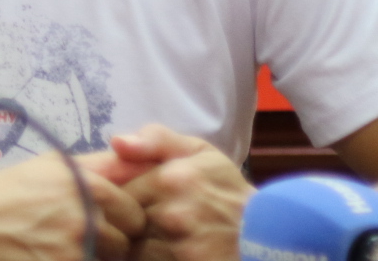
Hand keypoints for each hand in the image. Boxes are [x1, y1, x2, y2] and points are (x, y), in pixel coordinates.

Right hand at [0, 150, 147, 260]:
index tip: (110, 221)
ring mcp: (72, 251)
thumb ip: (101, 164)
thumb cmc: (11, 190)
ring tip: (62, 247)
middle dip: (112, 244)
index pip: (135, 214)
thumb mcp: (53, 164)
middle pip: (125, 244)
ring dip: (92, 259)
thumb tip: (141, 162)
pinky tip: (50, 255)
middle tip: (84, 237)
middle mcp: (84, 219)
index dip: (124, 220)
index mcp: (88, 186)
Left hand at [96, 126, 249, 260]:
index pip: (115, 191)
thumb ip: (156, 140)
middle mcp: (173, 215)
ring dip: (142, 246)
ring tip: (166, 237)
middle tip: (149, 219)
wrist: (272, 234)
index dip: (118, 195)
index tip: (131, 198)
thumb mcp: (200, 152)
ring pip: (136, 249)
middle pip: (123, 222)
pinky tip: (174, 251)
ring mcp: (182, 249)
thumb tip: (117, 143)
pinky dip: (159, 258)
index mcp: (170, 179)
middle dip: (129, 221)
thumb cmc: (230, 191)